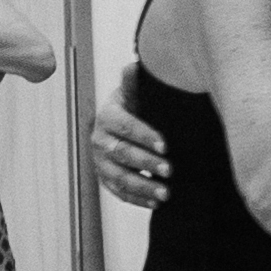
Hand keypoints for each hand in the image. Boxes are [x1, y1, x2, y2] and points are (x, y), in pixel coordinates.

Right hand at [90, 75, 169, 210]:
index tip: (165, 145)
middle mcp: (99, 140)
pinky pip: (119, 193)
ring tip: (166, 193)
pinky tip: (156, 203)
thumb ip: (136, 84)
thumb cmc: (136, 107)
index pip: (124, 126)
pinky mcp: (106, 179)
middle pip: (121, 154)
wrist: (123, 124)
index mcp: (107, 116)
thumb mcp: (137, 94)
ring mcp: (101, 162)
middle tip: (170, 170)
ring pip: (119, 177)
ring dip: (143, 186)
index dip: (144, 136)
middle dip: (146, 162)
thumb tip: (134, 66)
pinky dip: (138, 199)